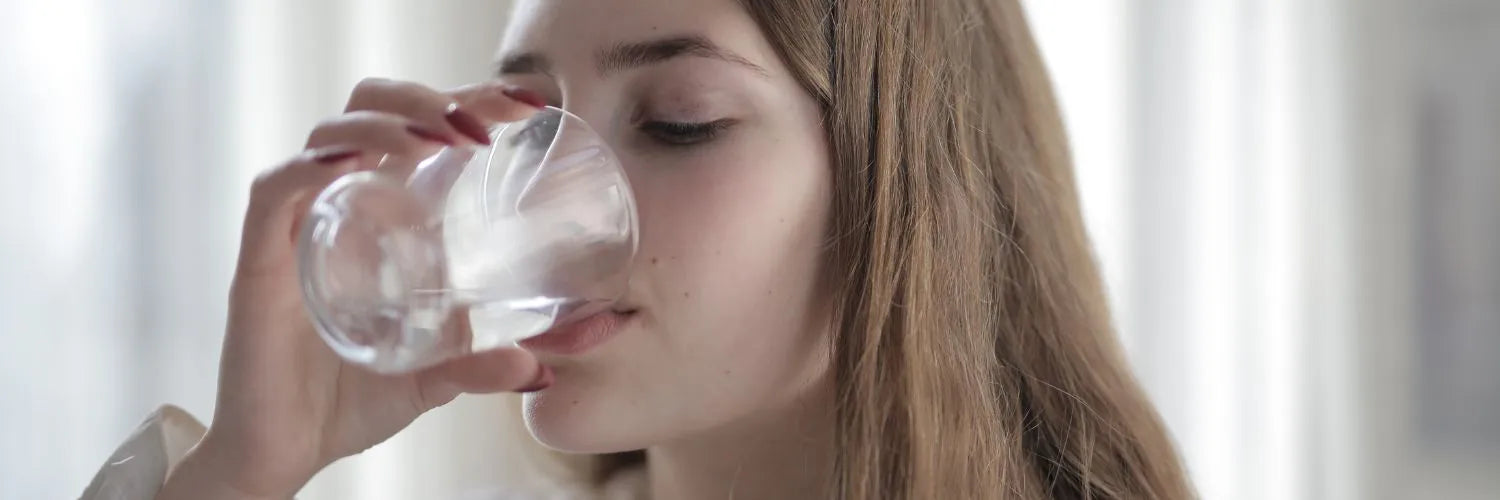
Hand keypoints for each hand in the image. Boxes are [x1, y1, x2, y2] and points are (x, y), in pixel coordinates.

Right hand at [157, 79, 550, 499]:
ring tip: (436, 138)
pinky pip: (274, 192)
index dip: (468, 99)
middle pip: (370, 108)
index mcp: (381, 215)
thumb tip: (543, 367)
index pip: (419, 127)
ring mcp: (296, 228)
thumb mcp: (436, 378)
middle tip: (480, 125)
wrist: (285, 452)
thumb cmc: (351, 400)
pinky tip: (356, 163)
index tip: (526, 103)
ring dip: (384, 122)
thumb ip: (484, 366)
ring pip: (327, 135)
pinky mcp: (259, 262)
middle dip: (425, 97)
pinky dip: (312, 167)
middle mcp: (338, 206)